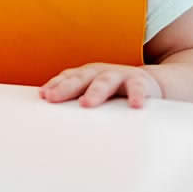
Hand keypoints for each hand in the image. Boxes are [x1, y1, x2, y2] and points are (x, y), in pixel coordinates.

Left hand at [39, 63, 162, 108]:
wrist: (149, 83)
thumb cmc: (114, 92)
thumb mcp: (94, 92)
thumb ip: (77, 101)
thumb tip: (52, 119)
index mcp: (87, 74)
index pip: (67, 78)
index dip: (55, 85)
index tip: (43, 95)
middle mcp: (100, 72)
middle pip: (80, 78)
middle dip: (65, 87)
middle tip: (51, 98)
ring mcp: (119, 75)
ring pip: (105, 81)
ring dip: (94, 92)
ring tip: (86, 103)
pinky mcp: (140, 82)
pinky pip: (138, 88)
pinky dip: (136, 95)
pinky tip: (135, 105)